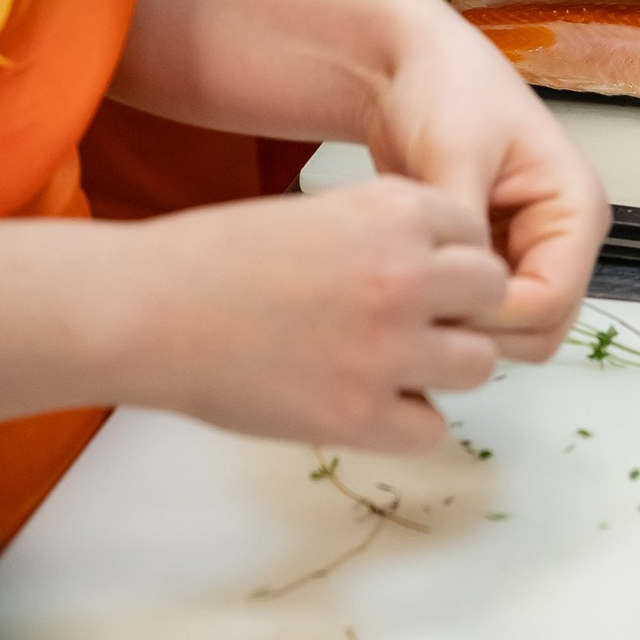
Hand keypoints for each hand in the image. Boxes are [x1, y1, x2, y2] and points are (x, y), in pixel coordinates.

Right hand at [127, 177, 508, 452]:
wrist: (147, 310)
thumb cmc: (220, 257)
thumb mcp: (321, 212)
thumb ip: (391, 236)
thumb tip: (447, 274)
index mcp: (395, 211)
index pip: (476, 236)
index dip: (451, 258)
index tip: (420, 274)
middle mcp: (405, 275)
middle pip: (492, 296)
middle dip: (462, 310)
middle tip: (418, 322)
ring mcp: (387, 348)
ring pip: (477, 364)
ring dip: (444, 367)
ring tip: (392, 364)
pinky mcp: (359, 415)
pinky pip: (431, 428)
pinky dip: (407, 421)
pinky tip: (366, 403)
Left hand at [360, 0, 610, 361]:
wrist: (404, 67)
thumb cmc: (445, 86)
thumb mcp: (455, 151)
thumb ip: (465, 226)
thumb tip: (461, 292)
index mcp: (576, 207)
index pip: (553, 299)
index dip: (496, 316)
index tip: (436, 303)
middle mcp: (562, 239)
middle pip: (543, 329)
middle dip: (485, 330)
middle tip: (417, 310)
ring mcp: (528, 254)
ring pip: (513, 333)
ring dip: (466, 326)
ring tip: (412, 297)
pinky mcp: (493, 263)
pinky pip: (482, 315)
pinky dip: (450, 313)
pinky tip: (411, 290)